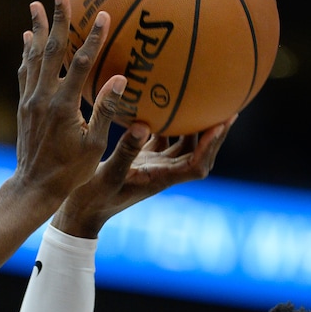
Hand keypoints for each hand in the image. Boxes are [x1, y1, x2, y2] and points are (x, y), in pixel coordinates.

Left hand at [14, 0, 127, 206]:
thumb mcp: (93, 146)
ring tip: (37, 4)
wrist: (34, 187)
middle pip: (52, 50)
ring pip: (34, 56)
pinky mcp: (23, 106)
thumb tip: (120, 79)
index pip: (81, 63)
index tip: (105, 14)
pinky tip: (27, 39)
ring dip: (37, 28)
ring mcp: (30, 100)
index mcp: (64, 106)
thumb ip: (106, 111)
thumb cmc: (70, 172)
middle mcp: (43, 97)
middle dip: (58, 19)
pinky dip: (26, 53)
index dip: (94, 38)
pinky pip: (24, 72)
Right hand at [52, 117, 236, 237]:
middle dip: (215, 133)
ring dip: (198, 127)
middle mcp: (163, 172)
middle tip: (230, 105)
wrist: (80, 212)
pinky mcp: (143, 159)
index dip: (212, 146)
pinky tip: (169, 98)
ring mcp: (155, 165)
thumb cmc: (92, 199)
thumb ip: (125, 152)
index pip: (197, 166)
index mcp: (160, 179)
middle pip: (199, 153)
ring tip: (209, 99)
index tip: (222, 123)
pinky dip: (172, 122)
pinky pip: (164, 138)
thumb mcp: (107, 175)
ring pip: (184, 145)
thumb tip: (143, 125)